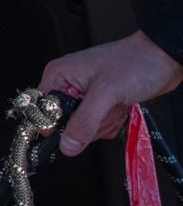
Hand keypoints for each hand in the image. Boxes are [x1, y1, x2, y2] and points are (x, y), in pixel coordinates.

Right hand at [39, 30, 182, 156]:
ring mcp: (84, 94)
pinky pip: (97, 125)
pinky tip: (120, 107)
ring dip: (104, 122)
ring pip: (83, 127)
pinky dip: (111, 122)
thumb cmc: (135, 63)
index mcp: (58, 75)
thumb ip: (84, 121)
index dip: (57, 125)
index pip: (43, 110)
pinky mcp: (99, 103)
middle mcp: (67, 84)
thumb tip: (67, 145)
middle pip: (64, 123)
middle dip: (90, 123)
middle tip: (105, 108)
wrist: (163, 60)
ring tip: (116, 104)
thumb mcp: (107, 93)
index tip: (76, 130)